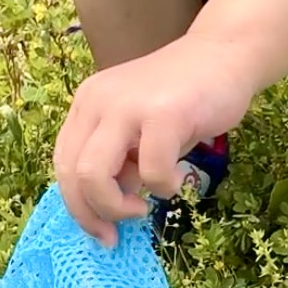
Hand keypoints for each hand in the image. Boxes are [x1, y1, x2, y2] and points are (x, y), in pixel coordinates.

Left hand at [53, 35, 253, 246]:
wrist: (224, 55)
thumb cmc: (185, 98)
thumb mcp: (141, 132)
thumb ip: (122, 163)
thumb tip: (112, 206)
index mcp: (87, 105)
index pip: (63, 164)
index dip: (78, 206)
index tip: (102, 232)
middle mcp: (98, 101)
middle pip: (71, 173)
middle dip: (92, 214)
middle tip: (120, 228)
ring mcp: (128, 105)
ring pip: (93, 175)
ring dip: (117, 206)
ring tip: (144, 206)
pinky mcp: (163, 114)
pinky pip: (152, 171)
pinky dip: (164, 187)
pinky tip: (178, 179)